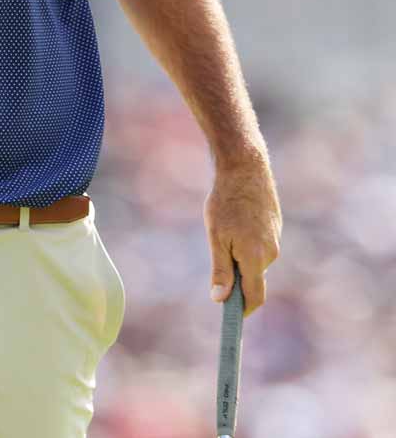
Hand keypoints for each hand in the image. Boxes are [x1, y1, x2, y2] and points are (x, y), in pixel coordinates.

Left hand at [205, 155, 280, 316]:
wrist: (245, 170)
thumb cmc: (225, 203)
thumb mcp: (216, 237)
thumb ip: (221, 270)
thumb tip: (220, 300)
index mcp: (256, 258)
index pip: (254, 296)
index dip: (243, 311)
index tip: (232, 319)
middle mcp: (271, 253)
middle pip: (253, 279)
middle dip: (236, 281)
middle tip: (215, 268)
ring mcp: (275, 240)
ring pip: (254, 261)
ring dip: (238, 258)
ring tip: (222, 232)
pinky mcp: (275, 229)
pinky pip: (258, 246)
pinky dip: (245, 244)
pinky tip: (233, 223)